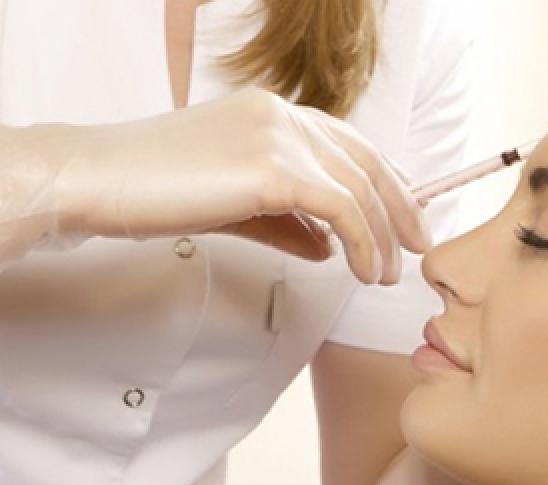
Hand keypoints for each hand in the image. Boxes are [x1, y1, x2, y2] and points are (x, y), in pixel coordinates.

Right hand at [35, 88, 428, 283]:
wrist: (97, 180)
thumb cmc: (153, 191)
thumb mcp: (235, 205)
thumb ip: (288, 221)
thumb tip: (330, 246)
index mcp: (272, 113)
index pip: (349, 143)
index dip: (387, 179)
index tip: (405, 216)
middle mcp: (283, 115)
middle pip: (367, 163)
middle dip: (401, 210)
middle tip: (417, 248)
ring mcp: (279, 136)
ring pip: (360, 188)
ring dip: (382, 236)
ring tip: (387, 274)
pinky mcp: (273, 168)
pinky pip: (341, 209)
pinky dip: (362, 243)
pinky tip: (362, 270)